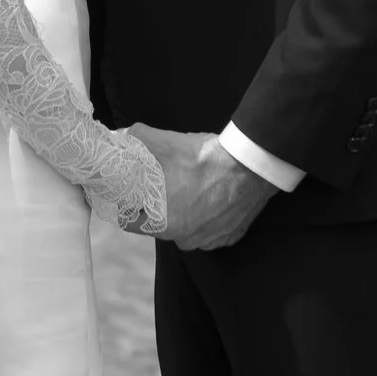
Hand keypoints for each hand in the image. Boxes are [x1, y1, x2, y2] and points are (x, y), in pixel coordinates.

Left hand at [130, 126, 278, 251]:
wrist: (251, 164)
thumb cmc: (205, 159)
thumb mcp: (166, 143)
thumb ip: (140, 138)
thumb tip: (125, 134)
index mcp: (163, 222)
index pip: (131, 222)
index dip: (127, 206)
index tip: (128, 195)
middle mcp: (185, 239)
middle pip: (160, 225)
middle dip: (157, 208)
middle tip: (161, 187)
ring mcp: (210, 240)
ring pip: (187, 230)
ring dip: (184, 215)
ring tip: (189, 192)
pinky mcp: (230, 237)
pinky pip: (211, 231)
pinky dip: (208, 219)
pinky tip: (210, 200)